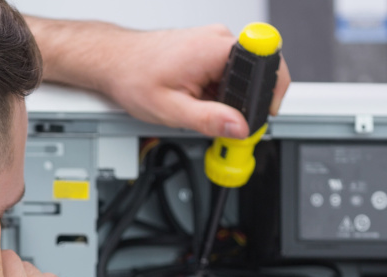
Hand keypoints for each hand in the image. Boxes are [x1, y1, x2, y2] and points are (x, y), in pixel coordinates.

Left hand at [100, 24, 290, 138]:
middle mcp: (219, 39)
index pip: (268, 62)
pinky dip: (219, 92)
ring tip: (201, 108)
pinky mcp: (209, 49)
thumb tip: (240, 128)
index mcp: (215, 49)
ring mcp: (214, 42)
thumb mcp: (171, 109)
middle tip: (227, 125)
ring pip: (243, 76)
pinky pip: (228, 73)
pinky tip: (198, 99)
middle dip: (247, 103)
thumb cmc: (133, 77)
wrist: (114, 61)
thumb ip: (209, 120)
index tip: (264, 114)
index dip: (273, 91)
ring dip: (229, 99)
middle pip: (257, 73)